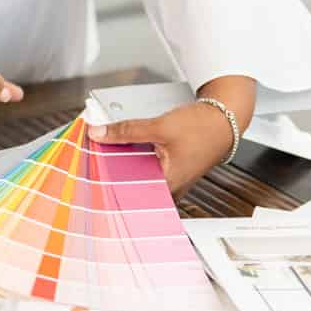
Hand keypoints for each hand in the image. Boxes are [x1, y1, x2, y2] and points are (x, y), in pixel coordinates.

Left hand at [86, 101, 235, 196]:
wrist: (225, 120)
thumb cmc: (204, 129)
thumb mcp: (160, 127)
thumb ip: (127, 131)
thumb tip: (99, 133)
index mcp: (166, 186)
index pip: (126, 191)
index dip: (103, 178)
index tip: (85, 168)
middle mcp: (168, 189)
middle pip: (129, 182)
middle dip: (109, 168)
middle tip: (89, 156)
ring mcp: (169, 180)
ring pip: (136, 174)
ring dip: (120, 161)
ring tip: (103, 149)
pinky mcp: (169, 169)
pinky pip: (144, 166)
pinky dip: (132, 156)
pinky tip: (122, 147)